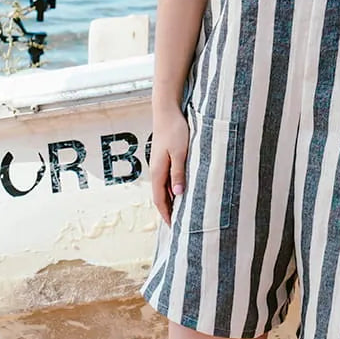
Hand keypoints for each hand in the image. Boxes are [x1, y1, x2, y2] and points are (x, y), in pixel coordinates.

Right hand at [150, 105, 189, 225]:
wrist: (167, 110)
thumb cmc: (175, 130)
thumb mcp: (180, 153)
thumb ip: (178, 173)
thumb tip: (178, 194)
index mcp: (158, 172)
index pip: (160, 200)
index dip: (167, 215)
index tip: (174, 228)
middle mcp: (156, 170)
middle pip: (161, 196)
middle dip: (168, 211)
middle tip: (179, 225)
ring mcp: (160, 164)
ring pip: (164, 188)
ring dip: (171, 200)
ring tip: (182, 211)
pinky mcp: (165, 158)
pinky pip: (167, 179)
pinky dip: (173, 188)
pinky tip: (182, 190)